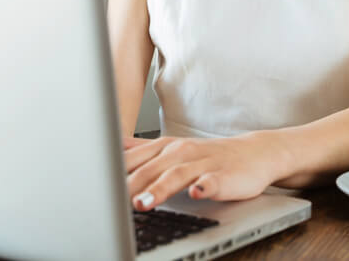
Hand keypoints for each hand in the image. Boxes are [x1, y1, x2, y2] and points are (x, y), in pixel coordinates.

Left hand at [123, 133, 284, 210]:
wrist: (254, 153)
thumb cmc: (209, 155)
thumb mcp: (171, 149)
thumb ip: (141, 150)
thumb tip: (112, 146)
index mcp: (165, 148)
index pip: (134, 160)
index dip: (113, 173)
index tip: (95, 187)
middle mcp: (181, 152)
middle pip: (151, 168)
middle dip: (130, 184)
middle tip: (111, 201)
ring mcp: (203, 163)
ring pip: (177, 175)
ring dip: (159, 189)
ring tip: (143, 203)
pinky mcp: (225, 176)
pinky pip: (213, 181)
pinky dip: (204, 187)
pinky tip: (196, 194)